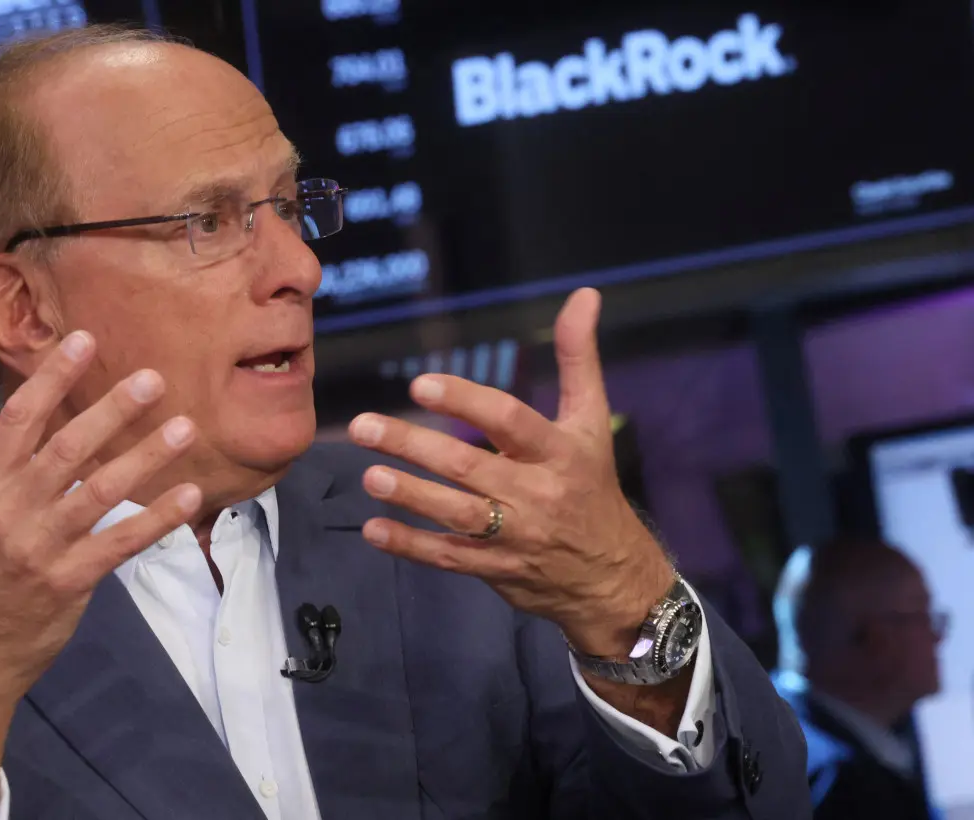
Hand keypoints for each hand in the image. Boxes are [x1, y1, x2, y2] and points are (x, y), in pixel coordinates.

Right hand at [0, 331, 200, 817]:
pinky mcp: (69, 581)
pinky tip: (188, 495)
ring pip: (101, 492)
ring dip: (146, 457)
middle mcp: (10, 510)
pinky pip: (120, 543)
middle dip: (112, 410)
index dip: (52, 378)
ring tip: (185, 428)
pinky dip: (155, 519)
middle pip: (67, 448)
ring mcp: (41, 547)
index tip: (84, 341)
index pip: (18, 419)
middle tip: (153, 378)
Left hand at [347, 289, 673, 658]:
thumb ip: (578, 358)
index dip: (465, 401)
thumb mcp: (591, 421)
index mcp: (558, 451)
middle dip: (414, 446)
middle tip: (364, 426)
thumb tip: (583, 294)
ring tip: (369, 475)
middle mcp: (537, 494)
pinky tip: (374, 529)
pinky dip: (411, 546)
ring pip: (457, 515)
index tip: (421, 385)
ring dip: (411, 495)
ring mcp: (516, 536)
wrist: (613, 576)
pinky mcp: (497, 570)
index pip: (509, 420)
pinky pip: (450, 558)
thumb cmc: (592, 486)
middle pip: (469, 467)